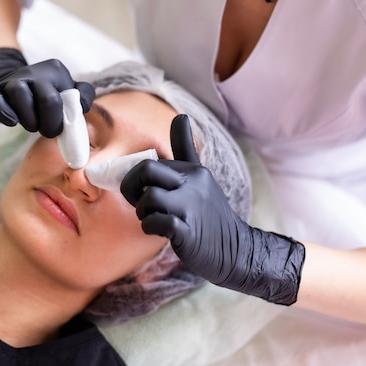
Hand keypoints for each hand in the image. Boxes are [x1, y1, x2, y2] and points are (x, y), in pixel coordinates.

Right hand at [0, 48, 94, 137]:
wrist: (14, 83)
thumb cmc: (46, 93)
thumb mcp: (68, 90)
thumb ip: (83, 95)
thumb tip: (83, 106)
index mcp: (54, 71)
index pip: (63, 97)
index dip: (60, 119)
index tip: (59, 129)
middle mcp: (32, 72)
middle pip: (46, 97)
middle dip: (49, 122)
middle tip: (47, 132)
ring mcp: (11, 80)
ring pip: (19, 93)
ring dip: (28, 118)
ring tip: (31, 126)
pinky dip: (1, 111)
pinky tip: (11, 122)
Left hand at [120, 114, 304, 304]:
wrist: (235, 250)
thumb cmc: (208, 213)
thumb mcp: (200, 177)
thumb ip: (186, 149)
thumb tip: (181, 116)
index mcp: (192, 171)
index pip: (150, 162)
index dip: (133, 176)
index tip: (139, 188)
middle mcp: (193, 184)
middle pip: (145, 170)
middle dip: (130, 188)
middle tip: (138, 202)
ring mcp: (190, 208)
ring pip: (148, 197)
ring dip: (142, 212)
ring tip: (152, 218)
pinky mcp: (188, 232)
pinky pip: (156, 222)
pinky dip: (150, 227)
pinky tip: (159, 231)